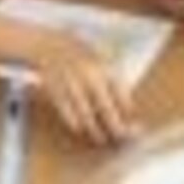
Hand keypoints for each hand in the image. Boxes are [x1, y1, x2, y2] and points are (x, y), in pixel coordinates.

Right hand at [27, 29, 138, 145]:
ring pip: (87, 115)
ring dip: (95, 130)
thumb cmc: (81, 56)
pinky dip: (74, 122)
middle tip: (119, 138)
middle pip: (107, 109)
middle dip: (115, 128)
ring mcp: (73, 83)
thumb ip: (114, 83)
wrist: (51, 45)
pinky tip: (80, 128)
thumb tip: (128, 110)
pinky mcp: (56, 89)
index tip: (132, 127)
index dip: (128, 115)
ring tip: (100, 138)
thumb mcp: (102, 61)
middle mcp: (91, 76)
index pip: (122, 97)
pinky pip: (67, 112)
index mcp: (106, 68)